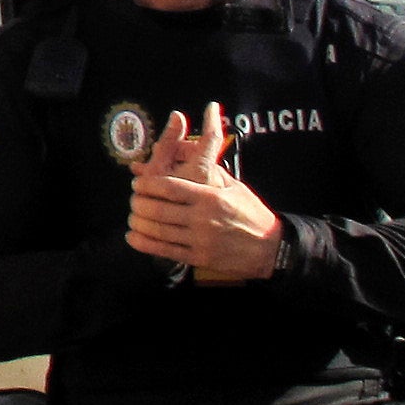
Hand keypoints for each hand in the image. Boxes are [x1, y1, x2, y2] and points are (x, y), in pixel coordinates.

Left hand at [126, 106, 284, 282]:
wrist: (271, 248)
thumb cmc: (251, 212)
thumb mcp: (234, 187)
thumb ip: (209, 170)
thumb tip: (188, 146)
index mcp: (210, 197)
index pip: (169, 188)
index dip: (146, 185)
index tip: (137, 182)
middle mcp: (203, 218)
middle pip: (157, 209)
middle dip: (139, 203)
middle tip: (134, 199)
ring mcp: (200, 240)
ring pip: (157, 231)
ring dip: (138, 222)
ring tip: (133, 215)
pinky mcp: (199, 257)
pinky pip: (164, 250)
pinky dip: (144, 243)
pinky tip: (133, 237)